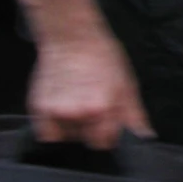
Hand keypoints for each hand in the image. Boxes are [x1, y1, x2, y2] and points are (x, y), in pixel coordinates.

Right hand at [27, 25, 150, 149]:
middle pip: (85, 142)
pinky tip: (62, 111)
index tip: (107, 125)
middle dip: (91, 131)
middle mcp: (78, 113)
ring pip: (66, 138)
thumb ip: (135, 115)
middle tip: (92, 110)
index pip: (105, 144)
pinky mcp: (38, 109)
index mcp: (103, 109)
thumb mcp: (127, 84)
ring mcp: (56, 112)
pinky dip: (54, 129)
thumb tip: (144, 138)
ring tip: (77, 106)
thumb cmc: (102, 57)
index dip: (108, 135)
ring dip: (72, 129)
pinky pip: (46, 134)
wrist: (72, 37)